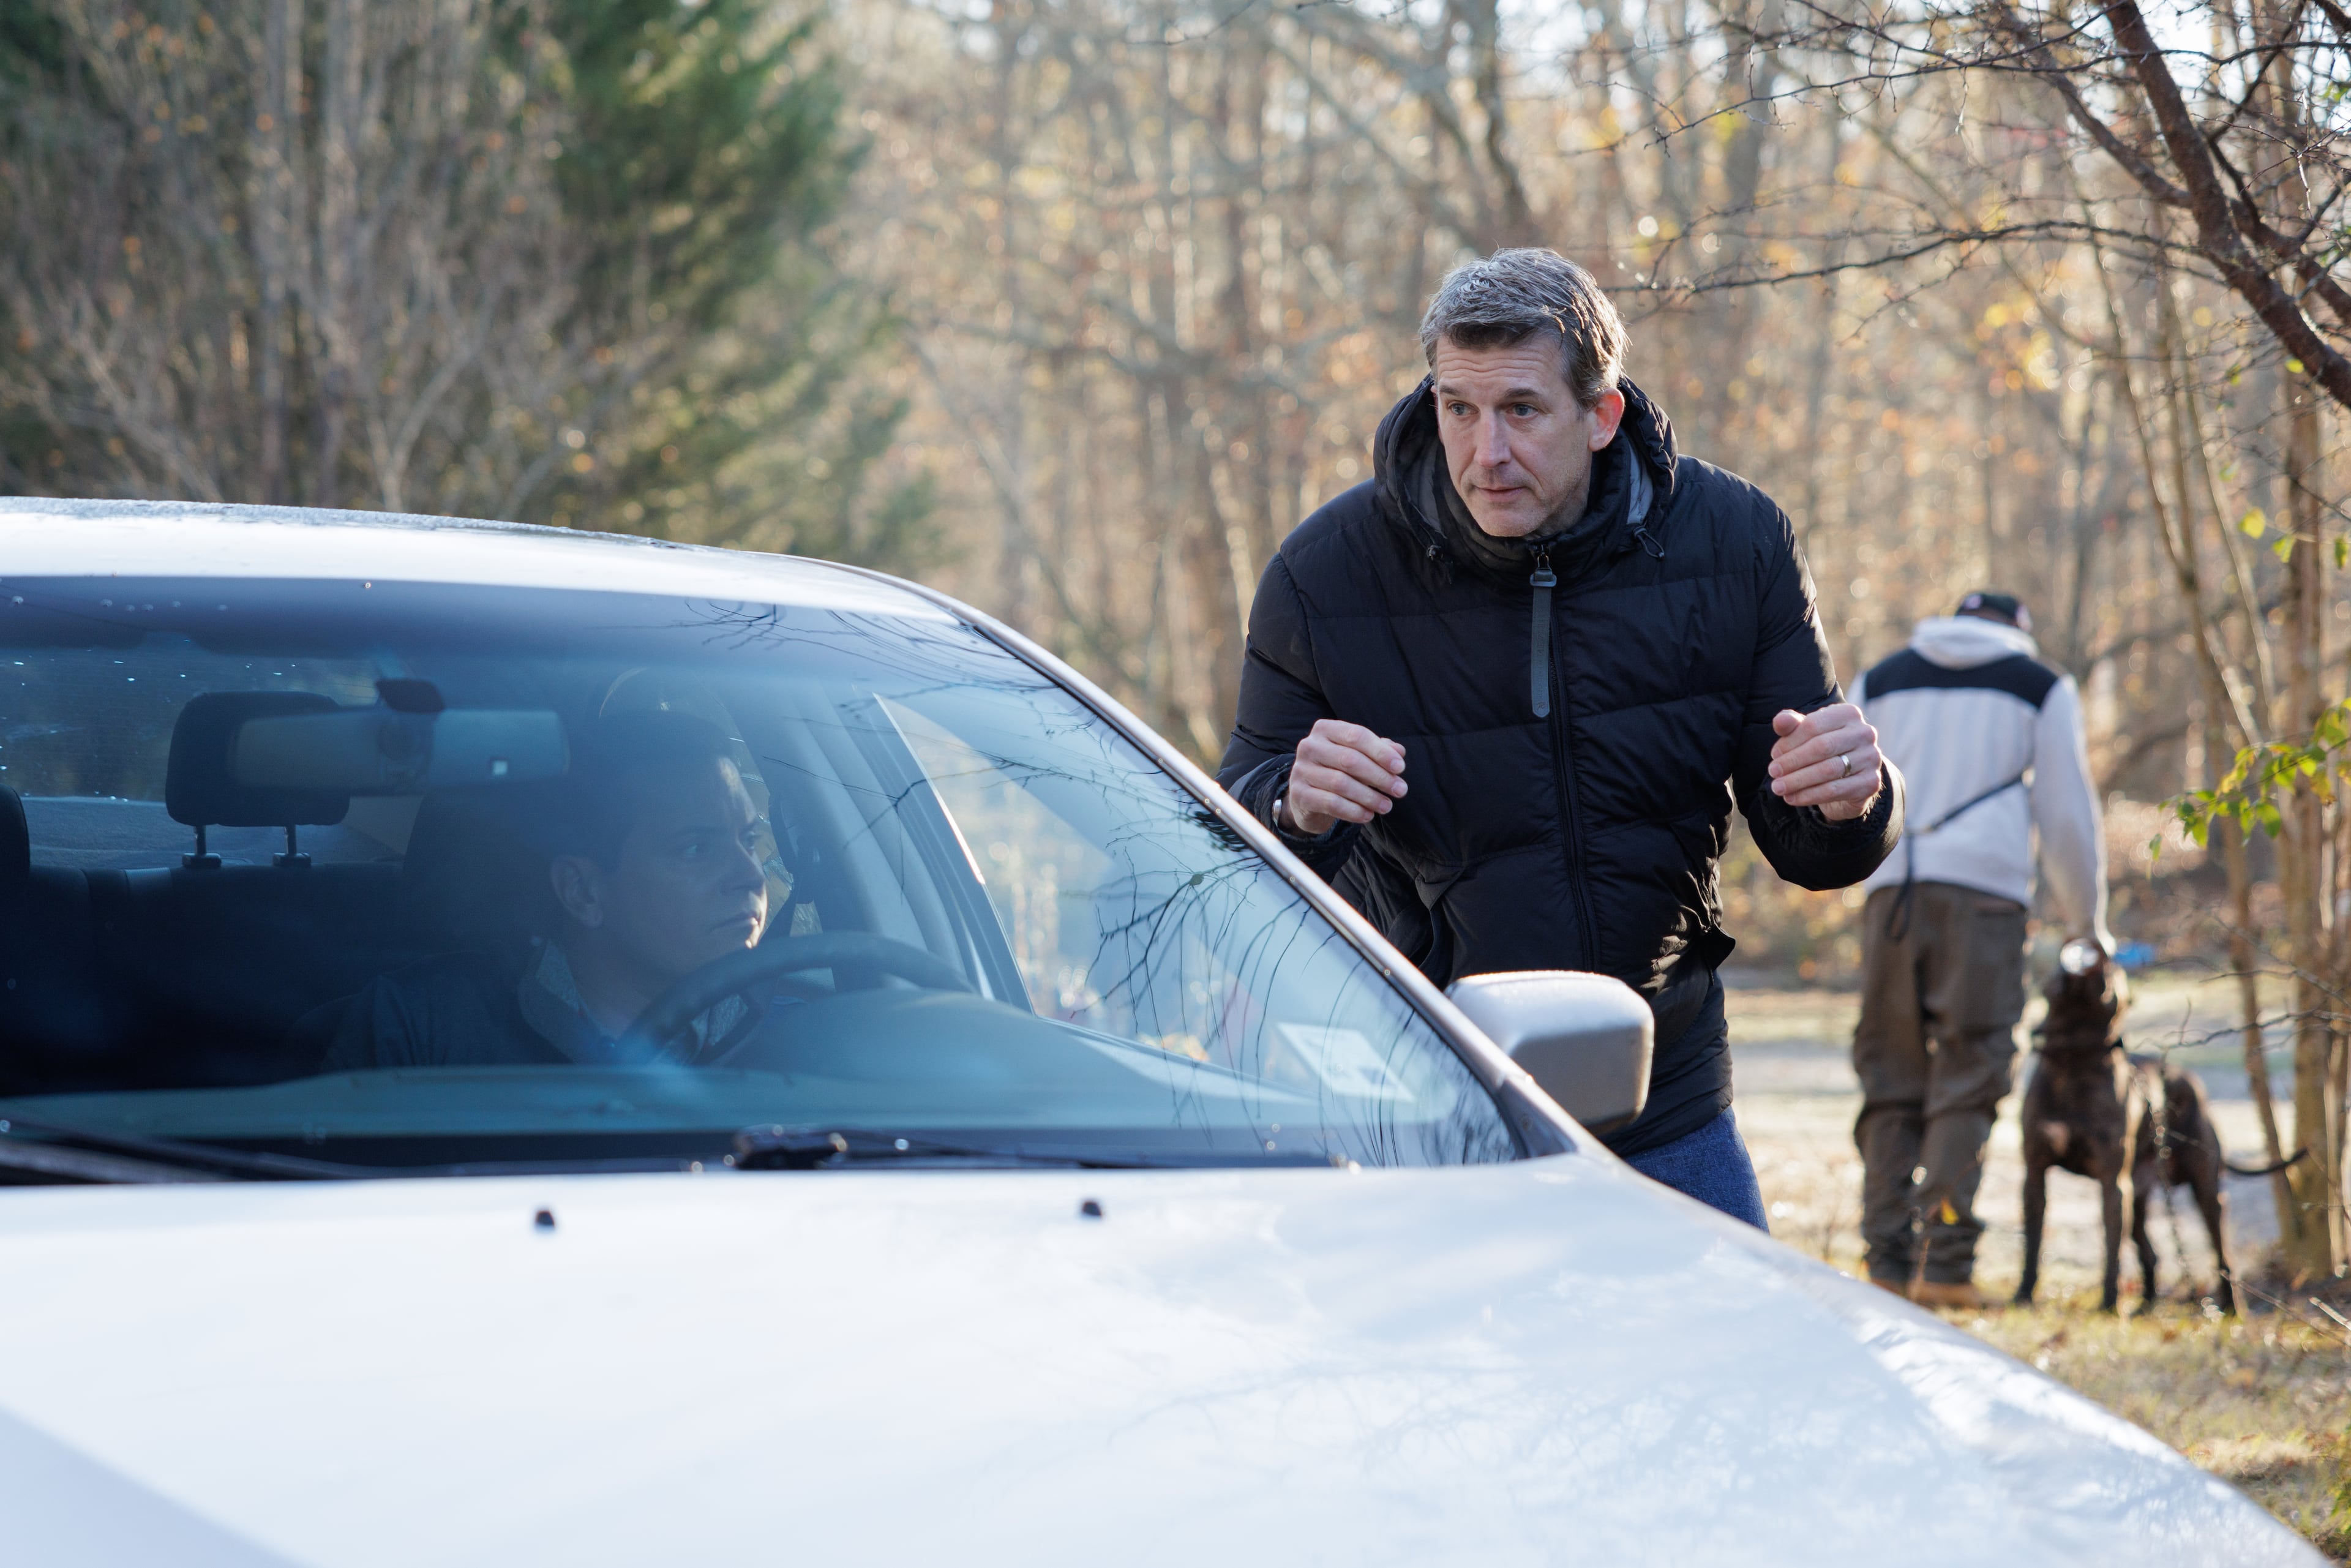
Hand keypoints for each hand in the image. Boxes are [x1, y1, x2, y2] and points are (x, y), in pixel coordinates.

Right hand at [1282, 719, 1406, 834]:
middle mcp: (1309, 746)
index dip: (1381, 752)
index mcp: (1325, 729)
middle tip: (1400, 790)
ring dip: (1369, 796)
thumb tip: (1399, 752)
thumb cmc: (1338, 770)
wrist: (1308, 796)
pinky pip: (1331, 803)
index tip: (1400, 768)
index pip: (1357, 736)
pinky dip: (1353, 811)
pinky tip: (1368, 815)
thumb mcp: (1358, 756)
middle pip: (1350, 760)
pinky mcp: (1299, 794)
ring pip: (1341, 783)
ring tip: (1387, 806)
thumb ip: (1379, 750)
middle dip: (1380, 776)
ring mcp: (1301, 770)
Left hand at [1768, 704, 1881, 821]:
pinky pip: (1835, 790)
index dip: (1790, 741)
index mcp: (1849, 714)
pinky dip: (1809, 795)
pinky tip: (1792, 798)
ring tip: (1778, 788)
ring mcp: (1871, 758)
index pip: (1813, 724)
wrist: (1848, 777)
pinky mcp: (1871, 782)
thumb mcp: (1805, 734)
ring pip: (1828, 770)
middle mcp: (1865, 733)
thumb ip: (1792, 725)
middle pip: (1821, 747)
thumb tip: (1780, 720)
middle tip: (1772, 772)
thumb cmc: (1823, 748)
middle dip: (1792, 761)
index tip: (1774, 755)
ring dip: (1798, 781)